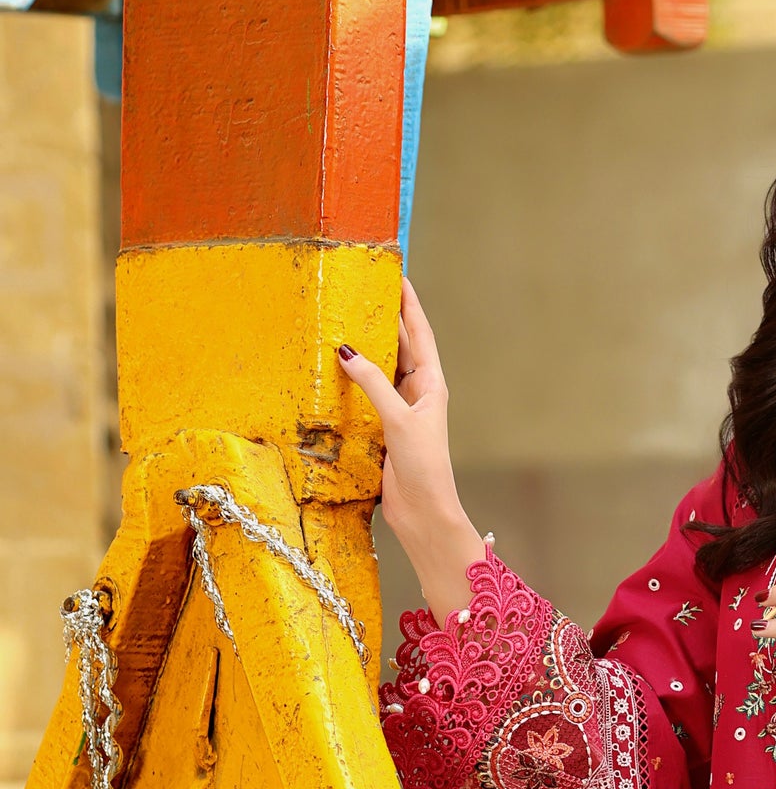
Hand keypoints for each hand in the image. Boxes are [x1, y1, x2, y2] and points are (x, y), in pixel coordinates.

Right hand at [338, 280, 487, 620]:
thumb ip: (373, 384)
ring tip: (341, 317)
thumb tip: (345, 351)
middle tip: (359, 287)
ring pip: (379, 368)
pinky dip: (350, 378)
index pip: (418, 332)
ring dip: (363, 346)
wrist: (424, 515)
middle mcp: (417, 392)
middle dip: (381, 317)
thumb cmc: (423, 469)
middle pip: (397, 344)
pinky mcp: (382, 427)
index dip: (407, 302)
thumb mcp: (399, 420)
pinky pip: (364, 393)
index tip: (396, 272)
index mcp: (431, 384)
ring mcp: (399, 409)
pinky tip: (331, 366)